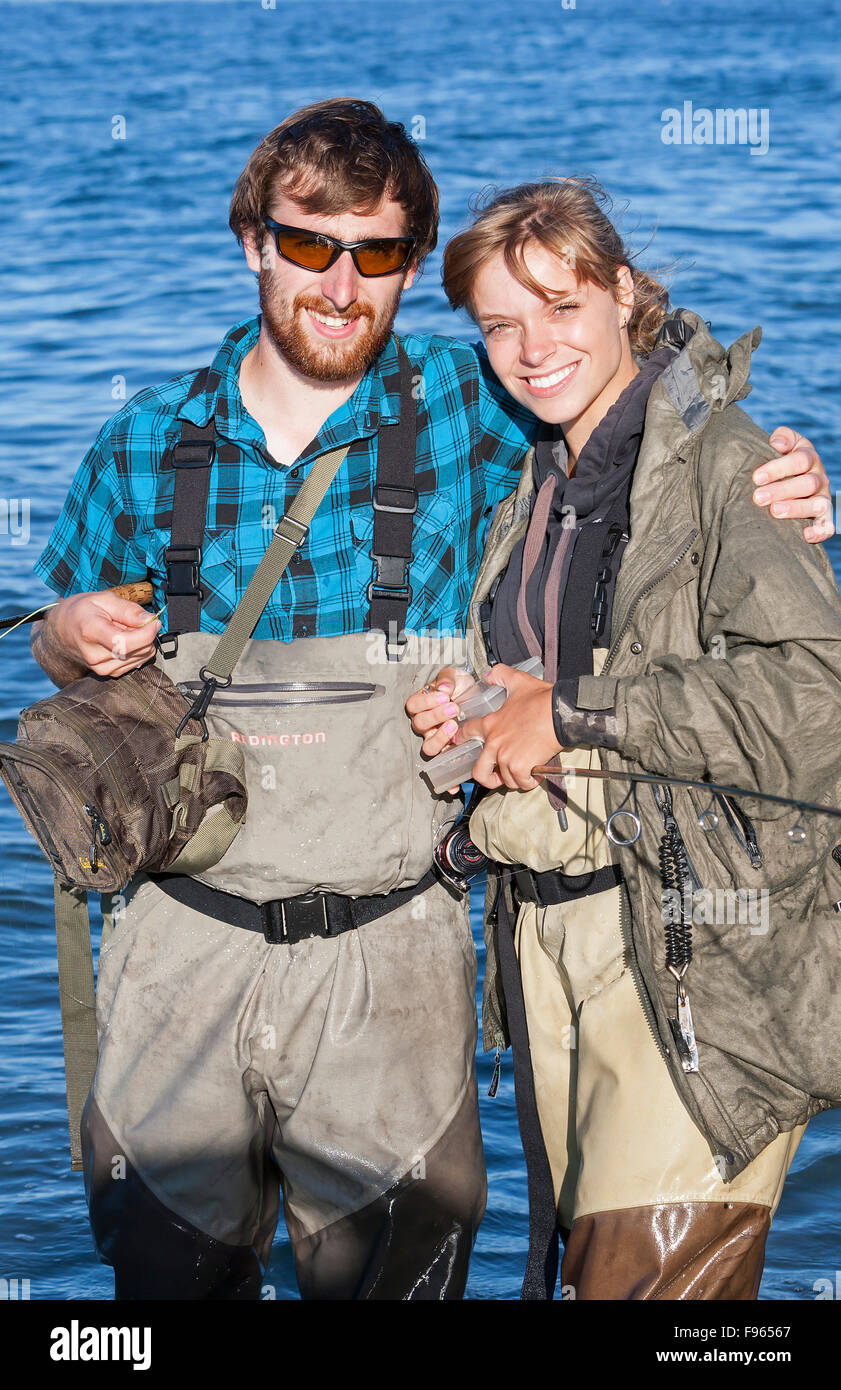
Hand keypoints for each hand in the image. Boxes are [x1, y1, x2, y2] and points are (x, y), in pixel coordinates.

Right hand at [47, 590, 160, 677]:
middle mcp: (95, 655)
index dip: (147, 632)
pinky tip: (123, 641)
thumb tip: (151, 620)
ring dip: (141, 643)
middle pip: (137, 650)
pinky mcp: (107, 674)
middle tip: (132, 621)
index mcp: (91, 632)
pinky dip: (136, 651)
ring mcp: (100, 668)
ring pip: (140, 657)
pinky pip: (136, 663)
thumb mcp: (103, 599)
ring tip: (123, 630)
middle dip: (145, 634)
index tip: (154, 621)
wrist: (61, 631)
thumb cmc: (81, 612)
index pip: (126, 642)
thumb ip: (129, 610)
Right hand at [406, 667, 476, 755]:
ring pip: (427, 745)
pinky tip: (458, 737)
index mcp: (421, 703)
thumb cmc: (460, 687)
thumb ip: (447, 678)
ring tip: (454, 725)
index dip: (426, 702)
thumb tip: (443, 688)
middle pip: (419, 723)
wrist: (477, 698)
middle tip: (454, 708)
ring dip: (440, 736)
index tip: (444, 696)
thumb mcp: (454, 676)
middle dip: (436, 716)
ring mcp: (434, 737)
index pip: (413, 705)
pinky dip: (449, 748)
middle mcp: (424, 722)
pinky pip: (442, 754)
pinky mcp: (446, 747)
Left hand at [457, 665, 561, 790]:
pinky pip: (521, 782)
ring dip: (515, 778)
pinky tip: (535, 774)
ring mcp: (506, 756)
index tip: (460, 745)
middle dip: (486, 778)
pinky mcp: (521, 767)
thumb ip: (500, 675)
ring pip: (505, 779)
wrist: (560, 712)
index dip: (461, 740)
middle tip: (495, 777)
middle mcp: (495, 743)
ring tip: (524, 772)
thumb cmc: (543, 699)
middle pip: (478, 771)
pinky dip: (529, 782)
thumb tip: (490, 674)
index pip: (466, 734)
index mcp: (491, 724)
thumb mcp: (518, 681)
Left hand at [752, 428, 833, 542]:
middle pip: (807, 483)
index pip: (800, 460)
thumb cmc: (778, 462)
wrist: (786, 480)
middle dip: (782, 490)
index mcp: (809, 457)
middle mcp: (819, 477)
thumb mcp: (783, 445)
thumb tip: (777, 443)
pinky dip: (819, 531)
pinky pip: (827, 525)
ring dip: (796, 508)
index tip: (756, 477)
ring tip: (774, 511)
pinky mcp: (823, 517)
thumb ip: (782, 438)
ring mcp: (822, 498)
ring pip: (817, 504)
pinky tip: (806, 535)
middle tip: (758, 497)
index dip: (779, 468)